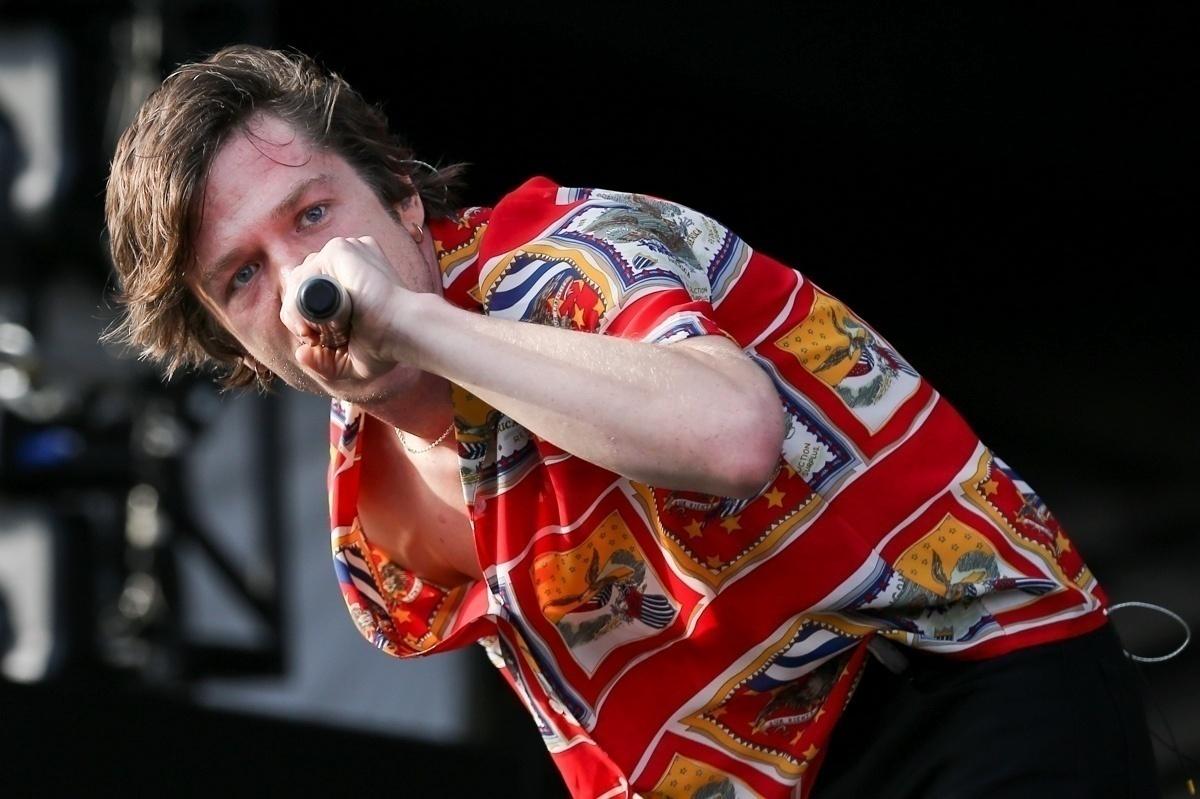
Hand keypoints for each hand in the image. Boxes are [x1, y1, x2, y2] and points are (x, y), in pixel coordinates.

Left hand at [279, 235, 410, 385]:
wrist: (404, 330)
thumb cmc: (387, 344)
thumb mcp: (350, 359)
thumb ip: (324, 361)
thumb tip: (300, 355)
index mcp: (352, 275)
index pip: (310, 289)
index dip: (305, 317)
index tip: (318, 341)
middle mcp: (347, 259)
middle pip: (301, 282)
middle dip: (300, 315)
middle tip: (317, 339)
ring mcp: (344, 251)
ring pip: (299, 279)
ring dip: (299, 311)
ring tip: (319, 331)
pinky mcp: (339, 250)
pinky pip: (304, 275)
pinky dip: (301, 301)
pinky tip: (317, 318)